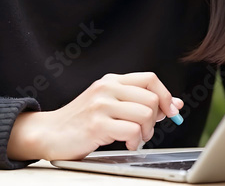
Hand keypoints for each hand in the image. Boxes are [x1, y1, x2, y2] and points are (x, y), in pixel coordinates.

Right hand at [7, 72, 184, 160]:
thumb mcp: (109, 105)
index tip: (171, 112)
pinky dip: (135, 142)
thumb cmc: (81, 122)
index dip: (165, 96)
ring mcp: (101, 105)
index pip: (150, 79)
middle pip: (151, 98)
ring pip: (145, 114)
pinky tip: (127, 145)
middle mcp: (106, 88)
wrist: (49, 133)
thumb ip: (139, 102)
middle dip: (155, 120)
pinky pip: (132, 131)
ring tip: (135, 139)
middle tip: (144, 132)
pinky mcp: (97, 124)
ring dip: (146, 133)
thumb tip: (175, 104)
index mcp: (111, 81)